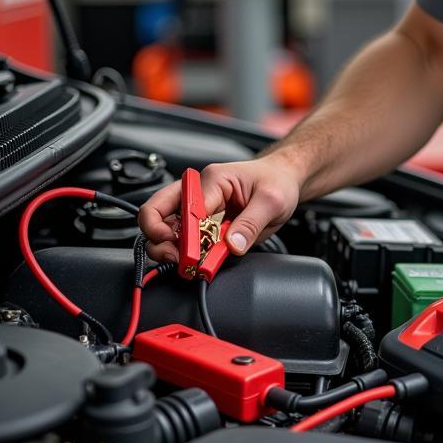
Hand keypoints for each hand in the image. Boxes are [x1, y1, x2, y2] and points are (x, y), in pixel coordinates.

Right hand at [138, 157, 302, 262]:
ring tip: (184, 263)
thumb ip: (251, 224)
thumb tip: (232, 245)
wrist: (284, 179)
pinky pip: (183, 237)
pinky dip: (184, 251)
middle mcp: (199, 190)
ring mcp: (198, 205)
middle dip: (159, 238)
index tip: (190, 255)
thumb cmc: (277, 181)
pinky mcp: (202, 220)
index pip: (185, 207)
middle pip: (158, 211)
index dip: (184, 234)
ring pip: (165, 226)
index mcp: (213, 179)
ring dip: (168, 247)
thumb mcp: (272, 201)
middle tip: (176, 258)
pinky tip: (195, 260)